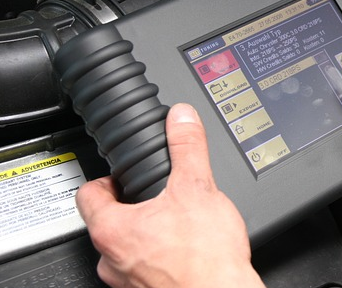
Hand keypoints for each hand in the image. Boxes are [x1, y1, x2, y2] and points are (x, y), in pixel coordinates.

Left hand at [76, 103, 265, 287]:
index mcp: (113, 230)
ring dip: (147, 236)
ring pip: (128, 250)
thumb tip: (181, 118)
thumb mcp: (198, 188)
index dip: (104, 180)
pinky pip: (147, 270)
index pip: (87, 195)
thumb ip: (187, 148)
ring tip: (174, 224)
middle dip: (132, 208)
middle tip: (155, 197)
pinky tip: (186, 250)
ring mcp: (128, 283)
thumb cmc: (204, 258)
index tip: (119, 176)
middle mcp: (112, 261)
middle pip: (109, 223)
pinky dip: (161, 258)